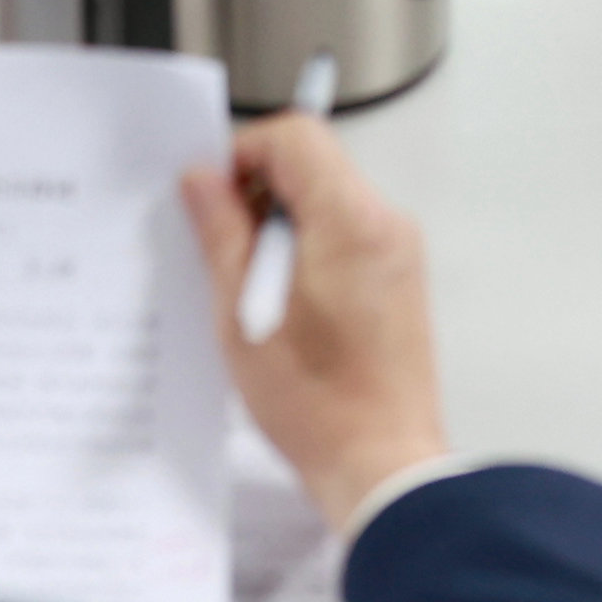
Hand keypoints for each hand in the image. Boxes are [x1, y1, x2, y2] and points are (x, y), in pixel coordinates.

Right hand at [187, 113, 444, 521]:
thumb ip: (221, 232)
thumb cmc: (318, 403)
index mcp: (351, 220)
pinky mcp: (398, 281)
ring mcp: (398, 253)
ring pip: (327, 200)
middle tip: (219, 242)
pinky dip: (307, 248)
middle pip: (313, 164)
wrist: (381, 464)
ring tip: (247, 284)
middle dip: (257, 192)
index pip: (295, 137)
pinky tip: (278, 301)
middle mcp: (385, 225)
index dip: (242, 153)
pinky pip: (345, 236)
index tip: (210, 194)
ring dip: (280, 224)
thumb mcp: (242, 312)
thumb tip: (203, 182)